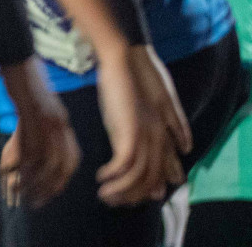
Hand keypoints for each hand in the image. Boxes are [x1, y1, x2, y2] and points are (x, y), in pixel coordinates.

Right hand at [0, 57, 79, 206]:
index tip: (50, 193)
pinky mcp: (28, 112)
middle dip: (49, 187)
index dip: (61, 180)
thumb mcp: (39, 102)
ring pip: (43, 159)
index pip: (71, 159)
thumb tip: (34, 141)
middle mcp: (58, 122)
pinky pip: (26, 145)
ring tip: (20, 193)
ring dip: (32, 180)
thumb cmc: (24, 74)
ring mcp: (44, 117)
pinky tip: (9, 172)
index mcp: (62, 120)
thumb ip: (42, 121)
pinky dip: (19, 163)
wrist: (17, 52)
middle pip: (61, 164)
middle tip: (35, 202)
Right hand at [94, 44, 190, 204]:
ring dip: (121, 189)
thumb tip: (125, 144)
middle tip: (116, 201)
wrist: (121, 62)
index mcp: (160, 130)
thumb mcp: (130, 110)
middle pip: (153, 177)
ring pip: (140, 176)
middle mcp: (158, 137)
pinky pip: (125, 165)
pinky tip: (101, 177)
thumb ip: (132, 128)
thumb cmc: (122, 80)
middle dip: (135, 193)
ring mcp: (148, 135)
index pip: (162, 167)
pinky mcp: (132, 132)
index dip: (152, 184)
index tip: (140, 196)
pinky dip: (113, 175)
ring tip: (104, 194)